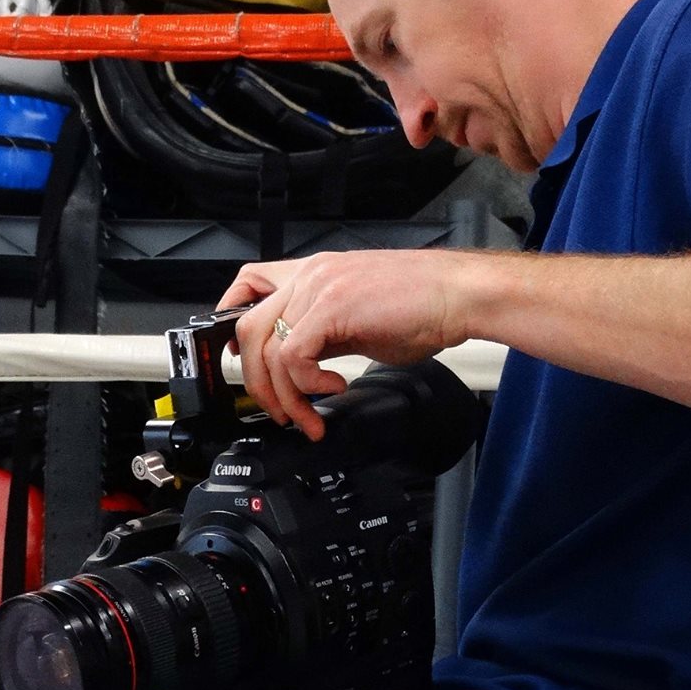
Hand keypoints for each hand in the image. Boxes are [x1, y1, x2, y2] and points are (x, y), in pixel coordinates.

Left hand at [215, 249, 483, 439]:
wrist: (459, 295)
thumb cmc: (423, 306)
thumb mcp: (359, 320)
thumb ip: (324, 335)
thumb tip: (303, 368)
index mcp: (313, 273)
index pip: (248, 284)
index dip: (231, 321)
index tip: (238, 358)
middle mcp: (310, 274)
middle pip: (246, 328)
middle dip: (257, 382)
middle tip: (280, 411)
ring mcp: (319, 287)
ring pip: (266, 348)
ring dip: (284, 396)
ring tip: (309, 416)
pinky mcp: (333, 307)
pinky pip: (293, 355)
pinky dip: (306, 384)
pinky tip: (332, 390)